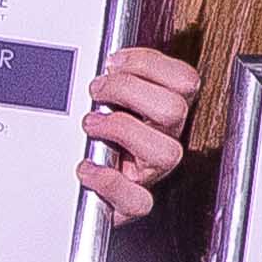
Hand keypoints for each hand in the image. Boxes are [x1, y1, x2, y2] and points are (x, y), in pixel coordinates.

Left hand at [79, 43, 199, 221]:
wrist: (77, 188)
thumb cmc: (93, 139)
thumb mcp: (105, 99)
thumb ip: (112, 77)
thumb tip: (100, 58)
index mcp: (163, 113)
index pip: (184, 81)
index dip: (149, 65)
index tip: (114, 62)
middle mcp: (163, 140)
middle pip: (175, 109)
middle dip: (128, 90)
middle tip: (97, 91)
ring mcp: (150, 172)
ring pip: (167, 152)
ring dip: (123, 131)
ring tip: (91, 125)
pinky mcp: (131, 203)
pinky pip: (138, 201)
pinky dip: (109, 182)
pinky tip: (87, 167)